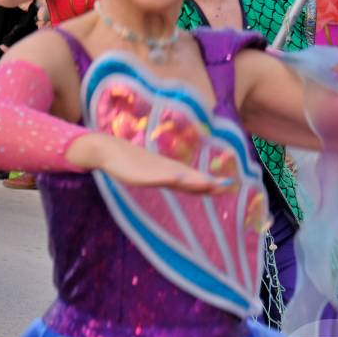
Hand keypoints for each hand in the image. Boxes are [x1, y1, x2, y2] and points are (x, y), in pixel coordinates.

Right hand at [97, 135, 232, 194]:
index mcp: (169, 172)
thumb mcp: (149, 174)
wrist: (109, 150)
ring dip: (195, 180)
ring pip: (179, 176)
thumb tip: (176, 181)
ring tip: (211, 183)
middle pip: (192, 178)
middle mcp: (167, 169)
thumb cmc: (129, 161)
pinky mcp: (144, 172)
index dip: (210, 184)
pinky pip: (159, 176)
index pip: (194, 180)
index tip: (228, 186)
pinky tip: (180, 177)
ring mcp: (156, 170)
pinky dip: (171, 177)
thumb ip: (163, 177)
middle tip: (229, 185)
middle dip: (210, 183)